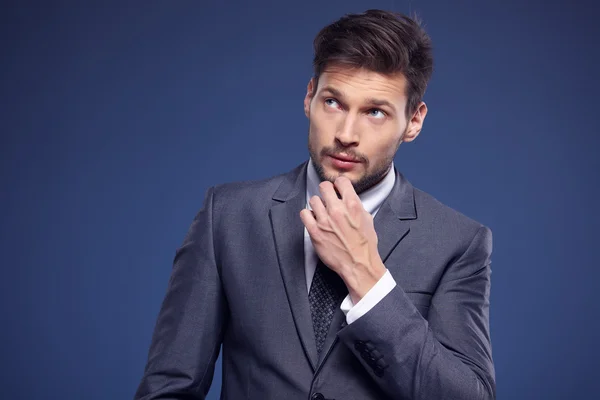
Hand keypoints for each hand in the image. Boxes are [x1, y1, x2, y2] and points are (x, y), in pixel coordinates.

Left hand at [300, 176, 386, 302]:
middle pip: (324, 186)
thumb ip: (356, 205)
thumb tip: (348, 198)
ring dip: (317, 205)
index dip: (338, 184)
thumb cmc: (364, 245)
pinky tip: (314, 219)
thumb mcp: (367, 219)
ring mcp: (325, 220)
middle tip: (328, 198)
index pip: (341, 181)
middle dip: (326, 191)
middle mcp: (337, 210)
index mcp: (353, 205)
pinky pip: (304, 213)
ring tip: (322, 212)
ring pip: (313, 199)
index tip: (337, 189)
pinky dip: (308, 215)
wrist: (358, 264)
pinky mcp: (315, 231)